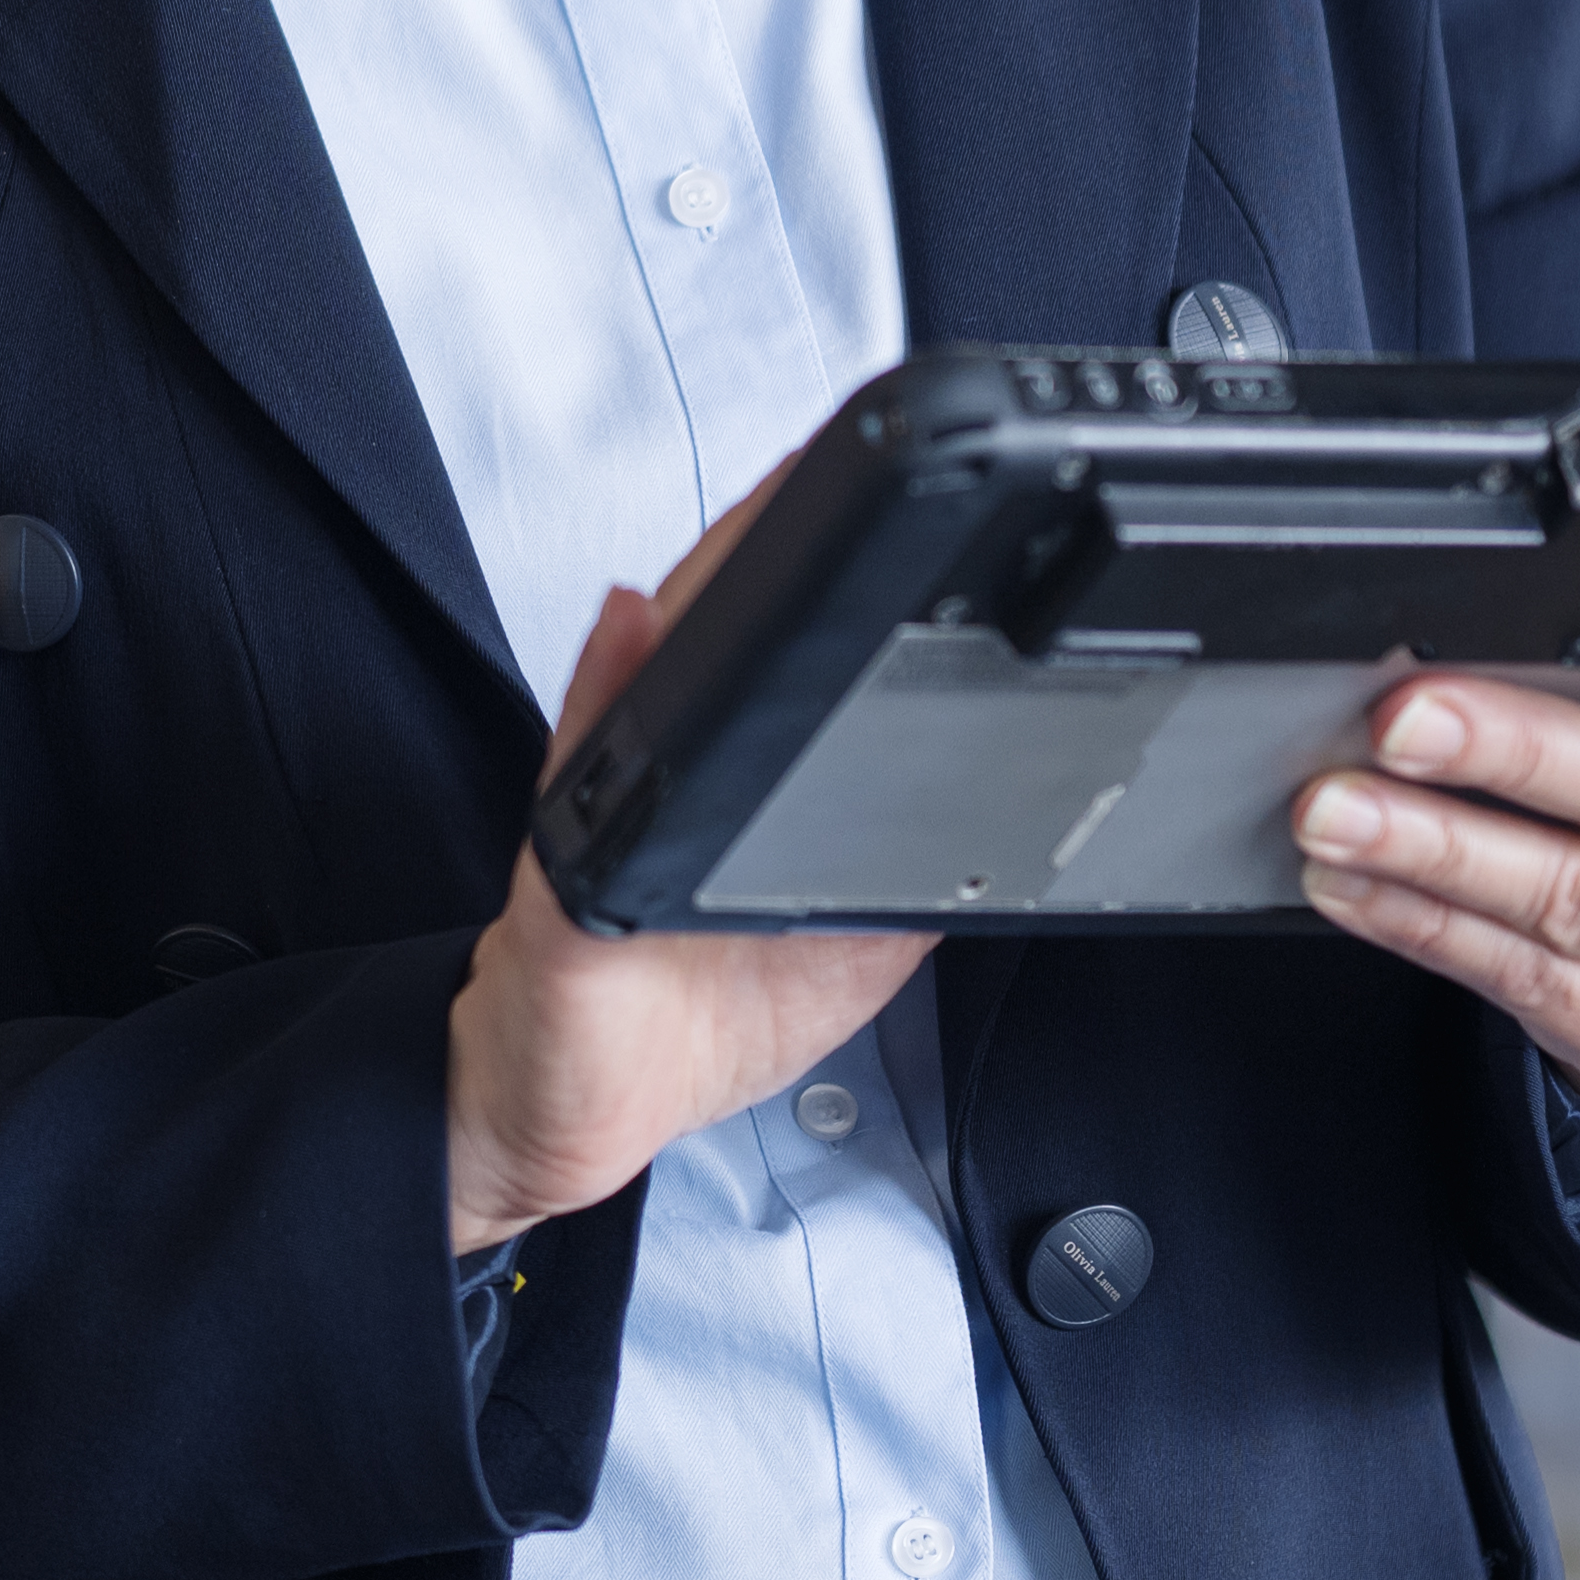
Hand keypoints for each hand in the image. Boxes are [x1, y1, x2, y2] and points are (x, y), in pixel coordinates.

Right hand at [449, 497, 927, 1255]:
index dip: (827, 574)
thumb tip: (1013, 794)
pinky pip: (582, 781)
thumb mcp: (858, 946)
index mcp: (739, 786)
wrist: (576, 1112)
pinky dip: (604, 697)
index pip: (785, 658)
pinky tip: (634, 626)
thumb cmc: (701, 1023)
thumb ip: (919, 865)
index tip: (888, 496)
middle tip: (831, 466)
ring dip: (700, 592)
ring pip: (654, 676)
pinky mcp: (567, 875)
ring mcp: (606, 811)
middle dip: (768, 549)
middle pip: (714, 638)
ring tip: (755, 521)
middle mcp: (665, 775)